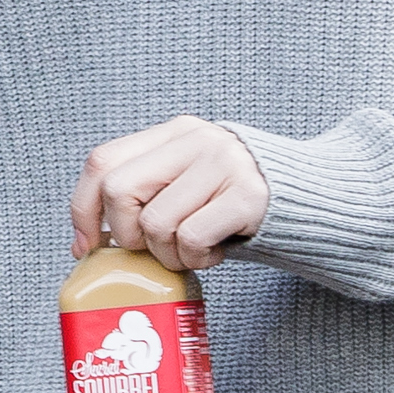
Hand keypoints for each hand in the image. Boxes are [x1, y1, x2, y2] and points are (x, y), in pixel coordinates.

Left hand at [71, 117, 266, 269]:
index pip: (103, 162)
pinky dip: (196, 259)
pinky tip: (214, 252)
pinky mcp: (247, 196)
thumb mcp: (187, 180)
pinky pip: (192, 238)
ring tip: (192, 251)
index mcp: (174, 133)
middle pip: (121, 190)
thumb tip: (86, 240)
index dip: (84, 208)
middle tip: (152, 249)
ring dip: (168, 254)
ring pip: (157, 223)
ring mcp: (223, 165)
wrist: (309, 199)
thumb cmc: (233, 201)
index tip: (87, 246)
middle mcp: (196, 140)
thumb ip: (147, 191)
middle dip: (126, 235)